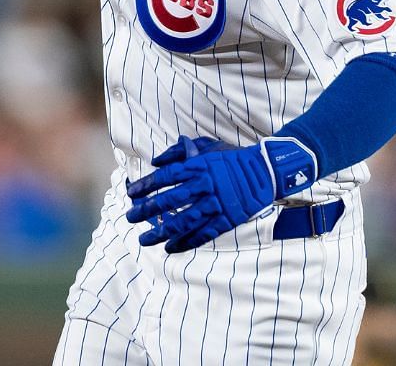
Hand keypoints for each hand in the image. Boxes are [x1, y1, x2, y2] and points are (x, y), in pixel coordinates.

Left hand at [124, 135, 316, 251]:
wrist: (265, 171)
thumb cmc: (232, 158)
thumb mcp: (206, 147)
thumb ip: (180, 152)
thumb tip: (156, 161)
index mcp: (197, 167)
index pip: (165, 177)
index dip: (146, 186)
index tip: (131, 194)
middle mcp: (204, 186)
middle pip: (170, 201)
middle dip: (147, 211)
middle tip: (130, 218)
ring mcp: (216, 205)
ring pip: (184, 222)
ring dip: (162, 232)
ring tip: (145, 240)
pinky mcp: (227, 220)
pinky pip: (204, 234)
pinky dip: (187, 242)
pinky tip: (171, 248)